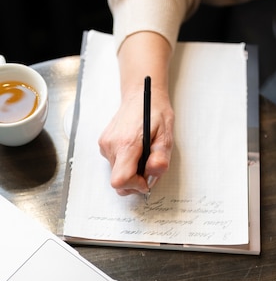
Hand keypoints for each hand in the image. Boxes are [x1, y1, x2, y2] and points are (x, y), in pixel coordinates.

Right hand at [98, 31, 173, 195]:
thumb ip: (161, 157)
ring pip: (117, 173)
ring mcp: (105, 145)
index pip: (121, 180)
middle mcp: (111, 145)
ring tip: (145, 154)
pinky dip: (126, 163)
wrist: (141, 94)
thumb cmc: (154, 112)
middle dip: (136, 180)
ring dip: (132, 171)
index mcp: (127, 144)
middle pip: (119, 180)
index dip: (135, 185)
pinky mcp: (104, 144)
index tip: (146, 179)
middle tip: (150, 165)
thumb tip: (154, 172)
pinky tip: (136, 150)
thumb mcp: (166, 135)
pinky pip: (115, 164)